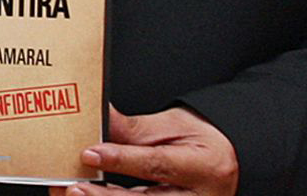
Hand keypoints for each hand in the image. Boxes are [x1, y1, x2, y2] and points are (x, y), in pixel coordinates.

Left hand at [51, 105, 237, 195]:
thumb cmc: (205, 139)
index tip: (91, 152)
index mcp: (202, 166)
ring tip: (77, 193)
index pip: (156, 164)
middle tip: (75, 186)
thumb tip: (101, 119)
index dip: (120, 159)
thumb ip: (136, 128)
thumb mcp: (174, 125)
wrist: (232, 159)